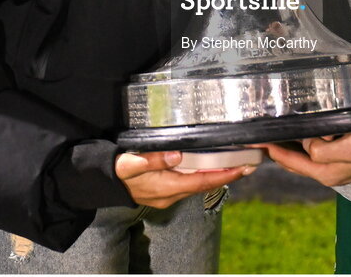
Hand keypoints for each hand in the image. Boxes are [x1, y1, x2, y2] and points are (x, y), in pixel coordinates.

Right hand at [115, 150, 250, 208]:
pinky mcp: (164, 191)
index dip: (223, 175)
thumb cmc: (117, 170)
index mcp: (166, 187)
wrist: (104, 183)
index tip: (242, 168)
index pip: (202, 182)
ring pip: (197, 185)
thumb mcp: (131, 162)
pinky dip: (202, 176)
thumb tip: (177, 154)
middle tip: (247, 163)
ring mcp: (167, 195)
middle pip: (204, 185)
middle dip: (226, 175)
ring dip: (215, 175)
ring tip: (233, 163)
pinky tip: (208, 166)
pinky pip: (189, 184)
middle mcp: (170, 194)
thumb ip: (154, 159)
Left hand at [258, 114, 350, 186]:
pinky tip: (303, 125)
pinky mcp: (347, 151)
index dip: (271, 151)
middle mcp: (331, 170)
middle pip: (296, 160)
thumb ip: (325, 151)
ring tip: (275, 125)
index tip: (252, 140)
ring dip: (292, 142)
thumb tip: (306, 145)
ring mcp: (339, 162)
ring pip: (307, 153)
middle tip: (258, 130)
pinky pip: (320, 146)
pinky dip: (308, 137)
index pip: (291, 162)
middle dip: (277, 147)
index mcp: (329, 173)